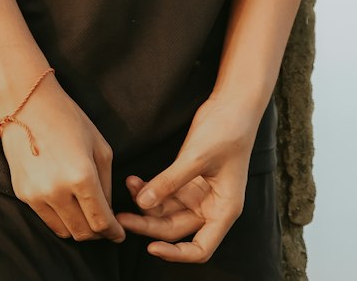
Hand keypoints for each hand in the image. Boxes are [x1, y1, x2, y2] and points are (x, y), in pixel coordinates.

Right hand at [0, 74, 125, 244]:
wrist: (26, 104)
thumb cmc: (68, 118)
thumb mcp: (99, 146)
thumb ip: (106, 182)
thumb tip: (108, 210)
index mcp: (82, 177)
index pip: (101, 221)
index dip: (113, 232)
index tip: (119, 234)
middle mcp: (58, 192)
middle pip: (83, 233)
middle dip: (98, 234)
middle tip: (106, 227)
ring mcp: (37, 196)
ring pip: (64, 232)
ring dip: (79, 229)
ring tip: (87, 216)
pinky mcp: (23, 195)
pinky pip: (47, 220)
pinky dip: (61, 220)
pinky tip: (68, 207)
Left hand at [116, 95, 254, 262]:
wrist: (233, 102)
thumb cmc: (227, 130)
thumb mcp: (197, 157)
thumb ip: (170, 181)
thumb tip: (142, 204)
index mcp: (224, 210)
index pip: (200, 248)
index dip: (175, 253)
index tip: (151, 247)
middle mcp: (212, 206)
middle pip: (176, 229)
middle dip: (149, 224)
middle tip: (122, 217)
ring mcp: (199, 193)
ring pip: (168, 211)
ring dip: (146, 203)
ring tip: (127, 188)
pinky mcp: (189, 178)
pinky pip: (166, 192)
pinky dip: (151, 188)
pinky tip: (135, 181)